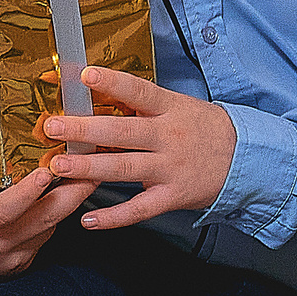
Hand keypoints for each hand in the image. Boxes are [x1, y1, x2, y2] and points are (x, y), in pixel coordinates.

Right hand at [0, 131, 91, 289]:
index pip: (3, 212)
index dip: (27, 193)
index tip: (46, 172)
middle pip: (43, 219)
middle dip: (72, 191)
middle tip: (93, 163)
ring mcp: (15, 255)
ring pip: (51, 226)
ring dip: (72, 198)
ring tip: (90, 168)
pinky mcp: (25, 260)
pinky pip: (48, 234)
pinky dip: (60, 212)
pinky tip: (71, 189)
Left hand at [40, 67, 238, 231]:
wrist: (244, 157)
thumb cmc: (204, 128)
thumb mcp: (179, 106)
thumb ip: (142, 103)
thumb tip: (99, 93)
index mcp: (169, 108)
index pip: (138, 91)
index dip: (112, 83)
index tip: (85, 76)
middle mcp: (168, 136)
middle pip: (121, 132)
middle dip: (83, 130)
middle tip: (53, 127)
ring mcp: (170, 167)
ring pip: (124, 168)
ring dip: (88, 169)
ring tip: (60, 167)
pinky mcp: (172, 195)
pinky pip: (139, 208)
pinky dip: (114, 216)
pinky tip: (89, 219)